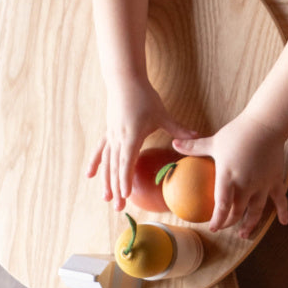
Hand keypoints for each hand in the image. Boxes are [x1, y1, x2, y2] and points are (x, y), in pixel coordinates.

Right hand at [88, 74, 195, 210]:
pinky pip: (100, 150)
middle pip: (116, 168)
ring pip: (107, 163)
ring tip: (106, 199)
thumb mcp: (162, 114)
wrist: (124, 80)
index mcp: (132, 136)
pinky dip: (96, 163)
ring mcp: (111, 136)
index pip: (127, 162)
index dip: (125, 179)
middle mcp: (119, 138)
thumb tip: (197, 136)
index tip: (126, 195)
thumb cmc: (144, 96)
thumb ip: (178, 129)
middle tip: (118, 207)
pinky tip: (90, 176)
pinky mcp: (108, 131)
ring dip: (106, 181)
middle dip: (117, 188)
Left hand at [182, 110, 287, 238]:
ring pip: (256, 211)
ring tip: (245, 234)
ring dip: (250, 224)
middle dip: (230, 222)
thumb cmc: (238, 133)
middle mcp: (246, 185)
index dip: (218, 220)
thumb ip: (194, 147)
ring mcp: (262, 185)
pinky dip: (283, 211)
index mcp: (228, 177)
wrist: (266, 125)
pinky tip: (284, 222)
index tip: (212, 228)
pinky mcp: (275, 180)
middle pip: (238, 211)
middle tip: (224, 227)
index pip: (222, 206)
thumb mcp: (213, 141)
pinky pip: (280, 199)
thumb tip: (174, 144)